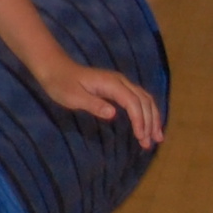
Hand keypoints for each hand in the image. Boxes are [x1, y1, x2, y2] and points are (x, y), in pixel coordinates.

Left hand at [38, 60, 166, 149]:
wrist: (55, 68)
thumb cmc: (61, 84)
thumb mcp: (73, 97)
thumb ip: (93, 104)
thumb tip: (113, 113)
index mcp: (111, 83)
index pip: (133, 103)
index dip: (140, 120)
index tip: (141, 138)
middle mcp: (120, 81)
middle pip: (144, 101)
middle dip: (150, 123)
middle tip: (149, 144)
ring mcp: (120, 83)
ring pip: (145, 100)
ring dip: (153, 118)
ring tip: (157, 138)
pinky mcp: (118, 87)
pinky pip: (138, 99)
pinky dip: (147, 112)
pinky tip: (148, 125)